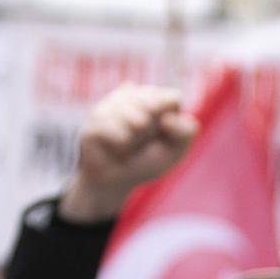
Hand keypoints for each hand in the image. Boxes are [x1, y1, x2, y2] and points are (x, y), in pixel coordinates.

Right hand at [59, 84, 199, 222]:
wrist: (115, 182)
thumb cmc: (146, 162)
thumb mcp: (174, 151)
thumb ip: (185, 133)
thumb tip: (167, 119)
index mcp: (157, 100)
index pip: (172, 98)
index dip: (170, 120)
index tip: (164, 131)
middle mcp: (133, 96)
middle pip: (150, 103)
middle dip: (150, 130)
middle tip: (142, 142)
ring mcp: (111, 104)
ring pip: (129, 113)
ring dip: (133, 138)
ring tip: (128, 146)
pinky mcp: (94, 118)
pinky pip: (109, 125)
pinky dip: (117, 142)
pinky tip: (116, 147)